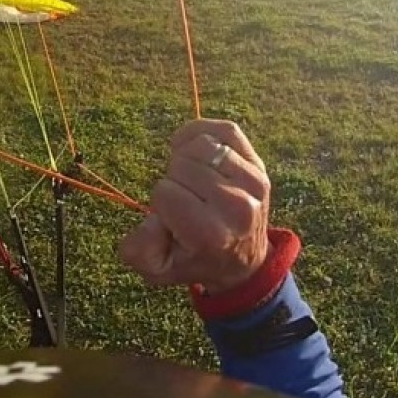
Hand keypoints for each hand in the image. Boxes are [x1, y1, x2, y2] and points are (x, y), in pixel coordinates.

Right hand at [119, 119, 269, 293]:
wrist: (245, 259)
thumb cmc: (195, 258)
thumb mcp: (159, 267)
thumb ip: (138, 250)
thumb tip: (152, 219)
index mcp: (211, 234)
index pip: (164, 192)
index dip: (159, 203)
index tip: (172, 219)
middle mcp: (237, 207)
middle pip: (181, 165)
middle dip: (172, 179)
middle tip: (184, 200)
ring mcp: (253, 183)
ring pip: (201, 146)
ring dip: (186, 157)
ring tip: (190, 178)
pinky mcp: (259, 165)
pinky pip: (224, 130)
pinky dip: (202, 134)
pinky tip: (195, 152)